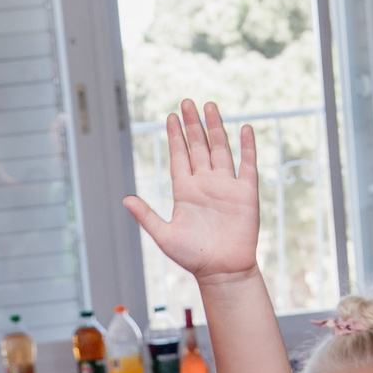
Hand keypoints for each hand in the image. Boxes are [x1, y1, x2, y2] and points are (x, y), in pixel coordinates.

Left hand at [121, 100, 258, 285]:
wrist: (222, 271)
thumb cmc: (192, 257)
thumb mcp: (164, 236)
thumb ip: (146, 216)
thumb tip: (125, 199)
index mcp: (185, 191)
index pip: (179, 156)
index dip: (175, 136)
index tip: (171, 116)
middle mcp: (205, 184)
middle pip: (198, 146)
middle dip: (192, 124)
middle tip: (187, 101)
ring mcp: (226, 186)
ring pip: (220, 149)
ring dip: (215, 127)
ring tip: (209, 106)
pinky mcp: (245, 193)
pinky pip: (247, 165)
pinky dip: (247, 147)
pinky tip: (245, 129)